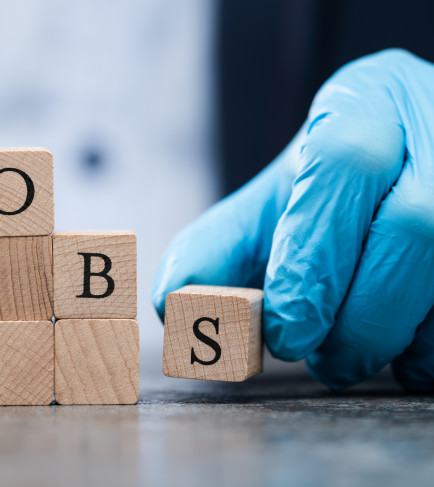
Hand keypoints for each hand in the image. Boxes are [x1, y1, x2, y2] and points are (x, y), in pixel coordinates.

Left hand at [152, 49, 433, 390]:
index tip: (285, 330)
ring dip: (401, 333)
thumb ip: (219, 246)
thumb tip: (171, 302)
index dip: (312, 254)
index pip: (343, 162)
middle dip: (361, 311)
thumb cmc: (338, 186)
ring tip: (353, 356)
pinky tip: (405, 349)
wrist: (411, 158)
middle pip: (419, 222)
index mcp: (366, 101)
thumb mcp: (275, 200)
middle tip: (319, 357)